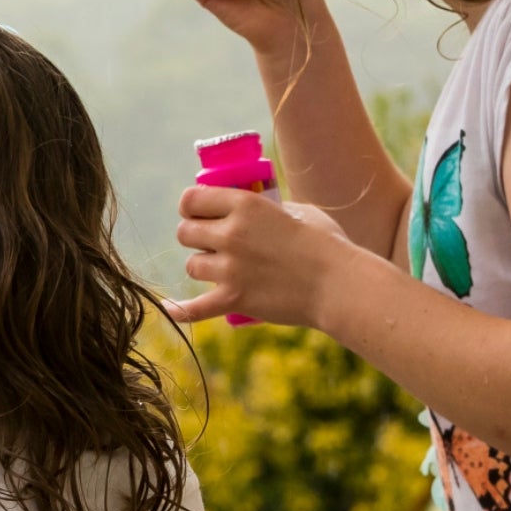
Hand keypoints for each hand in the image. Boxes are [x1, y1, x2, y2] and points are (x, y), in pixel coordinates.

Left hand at [164, 184, 363, 327]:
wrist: (341, 285)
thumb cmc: (328, 245)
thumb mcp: (299, 211)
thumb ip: (269, 209)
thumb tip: (251, 210)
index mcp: (246, 205)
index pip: (192, 199)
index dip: (191, 207)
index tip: (196, 214)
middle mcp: (232, 234)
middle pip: (185, 232)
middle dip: (195, 237)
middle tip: (211, 244)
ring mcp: (231, 268)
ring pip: (192, 265)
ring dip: (203, 267)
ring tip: (223, 270)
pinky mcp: (234, 299)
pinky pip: (195, 308)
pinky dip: (182, 310)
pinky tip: (170, 309)